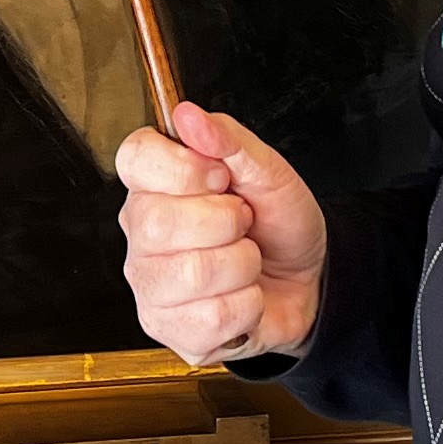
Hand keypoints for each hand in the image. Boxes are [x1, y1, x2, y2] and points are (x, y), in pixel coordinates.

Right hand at [116, 101, 326, 365]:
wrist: (307, 281)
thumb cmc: (278, 225)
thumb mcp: (269, 172)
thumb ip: (230, 140)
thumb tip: (187, 115)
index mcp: (156, 184)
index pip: (135, 159)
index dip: (182, 167)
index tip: (220, 176)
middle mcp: (141, 233)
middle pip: (157, 223)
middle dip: (225, 222)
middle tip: (242, 223)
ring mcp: (150, 284)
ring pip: (191, 273)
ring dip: (242, 266)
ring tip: (245, 262)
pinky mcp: (167, 328)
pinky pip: (211, 317)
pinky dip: (248, 306)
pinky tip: (243, 297)